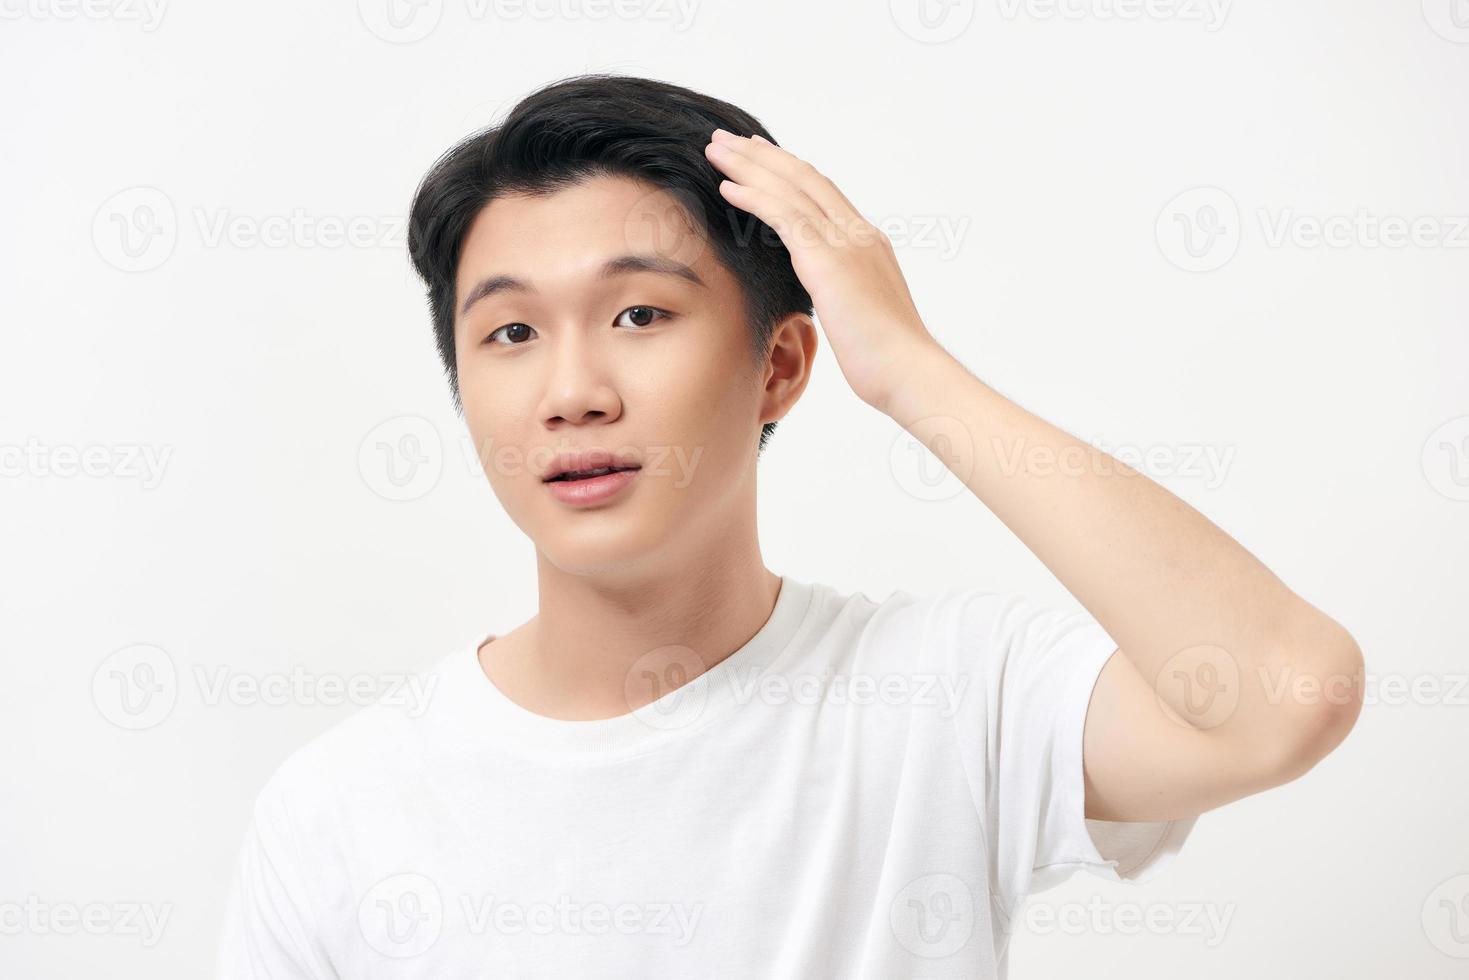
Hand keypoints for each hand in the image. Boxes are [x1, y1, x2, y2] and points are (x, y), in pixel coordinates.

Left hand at [704, 128, 941, 411]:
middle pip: (804, 178)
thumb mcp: (861, 317)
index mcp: (868, 244)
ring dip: (749, 165)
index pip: (823, 193)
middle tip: (729, 139)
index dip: (789, 170)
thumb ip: (843, 296)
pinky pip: (783, 215)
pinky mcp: (828, 259)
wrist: (908, 372)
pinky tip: (727, 186)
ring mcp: (845, 242)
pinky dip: (753, 196)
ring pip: (790, 188)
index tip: (761, 155)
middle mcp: (858, 233)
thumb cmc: (887, 362)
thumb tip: (830, 302)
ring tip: (716, 149)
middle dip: (763, 156)